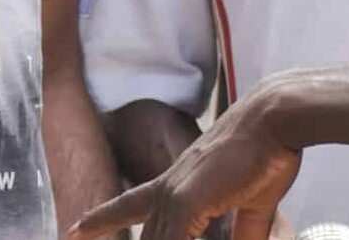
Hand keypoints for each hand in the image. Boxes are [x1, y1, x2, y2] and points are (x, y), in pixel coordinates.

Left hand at [70, 100, 302, 239]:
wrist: (272, 120)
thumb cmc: (266, 153)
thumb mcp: (252, 204)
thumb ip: (243, 234)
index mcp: (177, 185)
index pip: (129, 205)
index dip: (103, 218)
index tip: (76, 228)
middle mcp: (168, 190)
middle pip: (145, 239)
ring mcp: (173, 196)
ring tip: (123, 237)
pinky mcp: (184, 201)